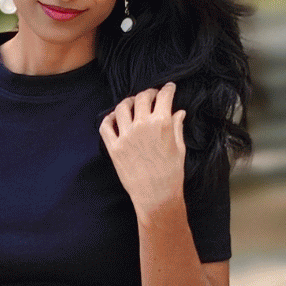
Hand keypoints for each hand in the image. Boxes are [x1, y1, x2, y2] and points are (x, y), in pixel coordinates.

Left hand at [98, 80, 185, 220]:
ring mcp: (125, 136)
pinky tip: (115, 118)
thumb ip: (176, 126)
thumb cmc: (171, 174)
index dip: (167, 89)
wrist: (156, 197)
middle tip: (152, 96)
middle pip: (142, 97)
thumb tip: (179, 112)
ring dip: (128, 102)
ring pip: (122, 107)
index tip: (169, 88)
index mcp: (161, 123)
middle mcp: (142, 125)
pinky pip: (106, 126)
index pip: (164, 96)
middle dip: (149, 93)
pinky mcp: (114, 148)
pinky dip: (109, 118)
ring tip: (132, 104)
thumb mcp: (179, 147)